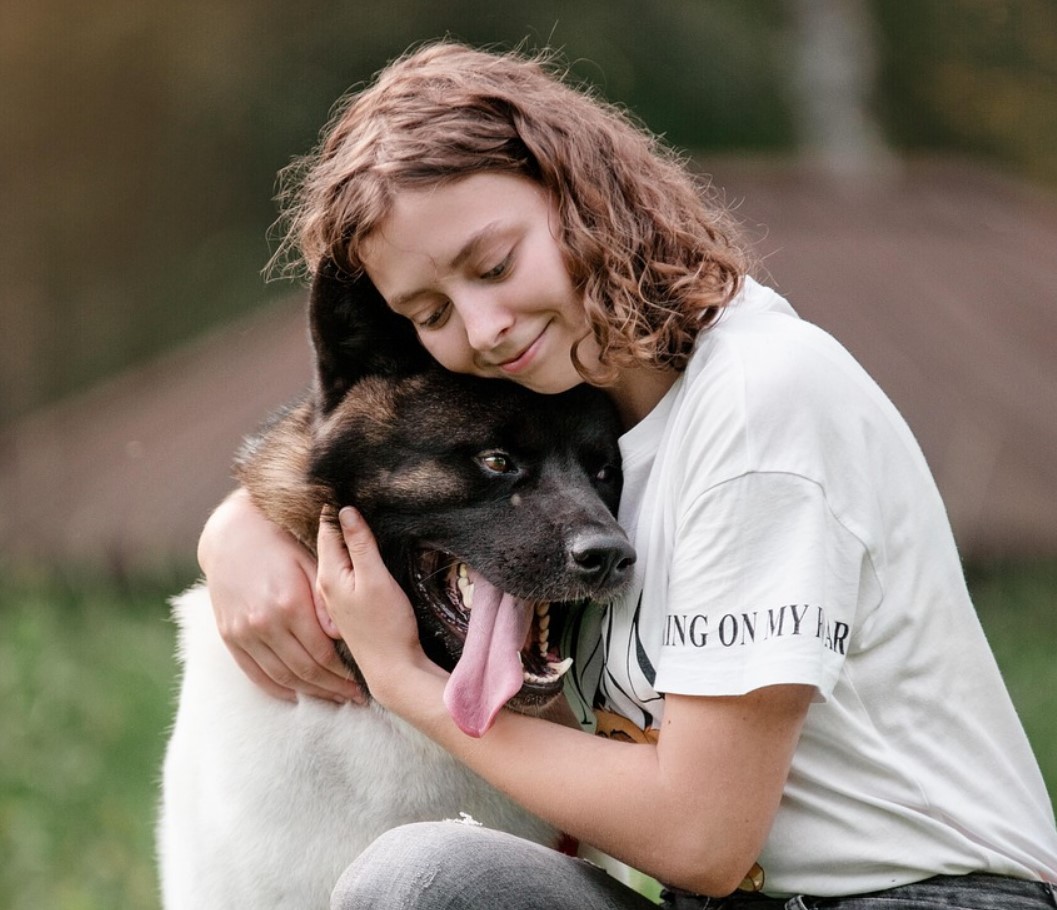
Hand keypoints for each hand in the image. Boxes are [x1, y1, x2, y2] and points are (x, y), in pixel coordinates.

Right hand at [198, 489, 365, 703]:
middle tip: (355, 697)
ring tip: (334, 698)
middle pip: (305, 670)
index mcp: (289, 604)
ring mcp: (243, 633)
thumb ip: (324, 599)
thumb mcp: (308, 561)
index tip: (363, 679)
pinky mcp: (230, 637)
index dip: (345, 671)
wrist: (231, 534)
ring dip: (310, 692)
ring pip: (282, 677)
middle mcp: (264, 623)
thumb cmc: (280, 543)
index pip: (323, 652)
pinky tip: (297, 695)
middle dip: (333, 687)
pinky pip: (255, 673)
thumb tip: (340, 634)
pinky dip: (278, 688)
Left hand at [315, 506, 429, 704]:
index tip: (336, 482)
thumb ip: (360, 544)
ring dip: (339, 540)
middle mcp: (324, 586)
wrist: (392, 671)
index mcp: (328, 575)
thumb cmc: (386, 624)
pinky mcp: (346, 611)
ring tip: (345, 517)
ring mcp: (333, 601)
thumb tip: (346, 510)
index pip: (326, 530)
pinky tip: (354, 556)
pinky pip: (340, 576)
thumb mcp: (376, 578)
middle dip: (333, 521)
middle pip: (326, 544)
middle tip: (340, 492)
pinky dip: (345, 560)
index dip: (332, 507)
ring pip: (332, 560)